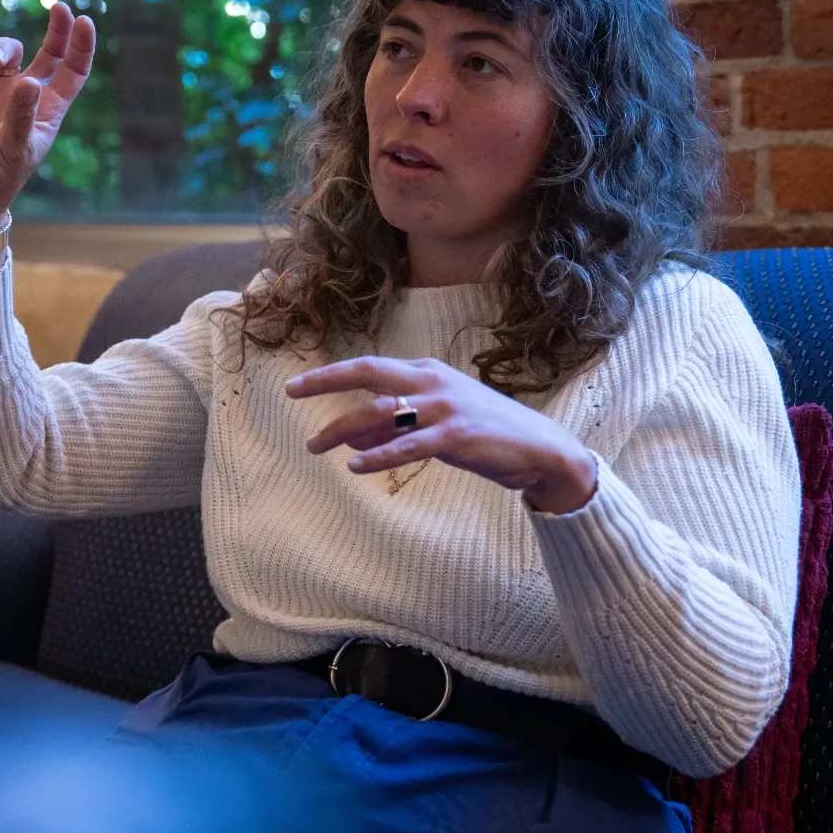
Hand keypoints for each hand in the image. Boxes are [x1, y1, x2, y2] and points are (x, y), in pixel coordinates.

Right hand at [0, 2, 95, 232]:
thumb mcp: (14, 149)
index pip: (73, 71)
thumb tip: (30, 81)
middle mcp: (26, 94)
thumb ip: (21, 115)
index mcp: (48, 109)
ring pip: (8, 51)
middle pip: (49, 52)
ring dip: (3, 48)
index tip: (85, 21)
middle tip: (59, 6)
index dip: (81, 46)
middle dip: (56, 28)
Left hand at [285, 357, 598, 513]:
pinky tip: (356, 465)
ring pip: (381, 413)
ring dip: (343, 430)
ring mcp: (445, 407)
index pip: (370, 367)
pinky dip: (379, 454)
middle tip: (292, 392)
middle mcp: (433, 382)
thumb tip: (349, 437)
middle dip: (326, 381)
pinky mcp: (457, 435)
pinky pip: (409, 445)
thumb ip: (393, 426)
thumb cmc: (484, 434)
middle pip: (369, 374)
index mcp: (427, 372)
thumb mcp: (434, 422)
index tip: (297, 386)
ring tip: (316, 446)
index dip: (331, 374)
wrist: (540, 449)